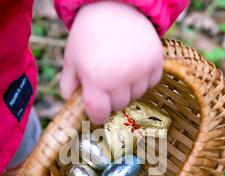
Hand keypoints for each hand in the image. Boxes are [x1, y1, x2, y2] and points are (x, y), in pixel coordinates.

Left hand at [60, 1, 162, 123]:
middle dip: (111, 98)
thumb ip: (68, 86)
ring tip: (120, 68)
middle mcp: (120, 79)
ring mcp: (140, 71)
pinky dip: (144, 78)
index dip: (97, 114)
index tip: (97, 109)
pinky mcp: (156, 62)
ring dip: (129, 88)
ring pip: (137, 95)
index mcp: (96, 80)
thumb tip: (71, 104)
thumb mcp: (71, 59)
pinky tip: (134, 63)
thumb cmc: (88, 35)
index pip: (100, 114)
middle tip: (106, 80)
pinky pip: (152, 83)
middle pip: (119, 105)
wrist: (113, 5)